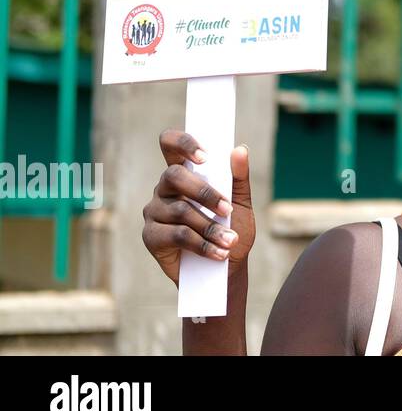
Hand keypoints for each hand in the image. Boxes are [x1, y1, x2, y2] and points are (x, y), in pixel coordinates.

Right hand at [142, 131, 255, 285]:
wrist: (227, 268)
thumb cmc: (232, 229)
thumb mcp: (241, 203)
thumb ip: (239, 177)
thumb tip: (240, 149)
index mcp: (184, 173)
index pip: (170, 145)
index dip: (182, 143)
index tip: (205, 155)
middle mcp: (165, 189)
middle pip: (174, 176)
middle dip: (204, 192)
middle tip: (227, 208)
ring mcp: (154, 212)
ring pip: (181, 211)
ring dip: (210, 227)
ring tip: (230, 240)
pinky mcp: (151, 237)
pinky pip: (177, 235)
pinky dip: (202, 244)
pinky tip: (219, 252)